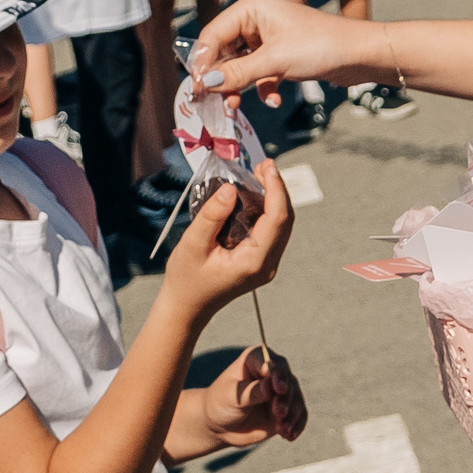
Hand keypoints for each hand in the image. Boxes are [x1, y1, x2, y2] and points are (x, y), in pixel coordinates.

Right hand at [159, 161, 292, 319]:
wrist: (187, 307)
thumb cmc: (186, 279)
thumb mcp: (193, 244)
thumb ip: (212, 216)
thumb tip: (232, 189)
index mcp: (254, 262)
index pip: (278, 219)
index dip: (276, 189)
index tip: (267, 167)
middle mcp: (267, 265)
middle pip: (286, 220)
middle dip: (278, 189)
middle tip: (263, 165)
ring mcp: (267, 265)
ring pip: (282, 225)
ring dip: (275, 198)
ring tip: (260, 175)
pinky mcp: (261, 262)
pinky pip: (273, 232)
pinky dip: (268, 211)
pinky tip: (255, 196)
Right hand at [190, 0, 388, 105]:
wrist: (359, 55)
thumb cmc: (321, 46)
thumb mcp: (275, 62)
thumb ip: (238, 73)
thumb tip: (206, 84)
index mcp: (251, 8)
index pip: (212, 35)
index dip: (202, 64)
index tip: (197, 90)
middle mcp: (256, 19)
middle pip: (223, 52)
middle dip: (222, 79)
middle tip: (216, 104)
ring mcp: (268, 37)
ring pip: (240, 65)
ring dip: (239, 87)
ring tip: (236, 107)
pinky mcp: (280, 54)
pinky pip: (258, 72)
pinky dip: (261, 87)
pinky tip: (271, 99)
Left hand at [199, 346, 306, 447]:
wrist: (220, 426)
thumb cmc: (221, 404)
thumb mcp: (231, 397)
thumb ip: (251, 392)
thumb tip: (270, 387)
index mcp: (255, 359)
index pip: (271, 363)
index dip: (277, 375)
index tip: (279, 389)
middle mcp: (273, 372)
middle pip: (288, 381)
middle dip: (286, 398)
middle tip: (279, 412)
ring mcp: (282, 391)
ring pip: (296, 400)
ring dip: (292, 415)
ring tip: (283, 430)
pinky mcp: (288, 409)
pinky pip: (300, 416)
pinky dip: (297, 426)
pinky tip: (289, 436)